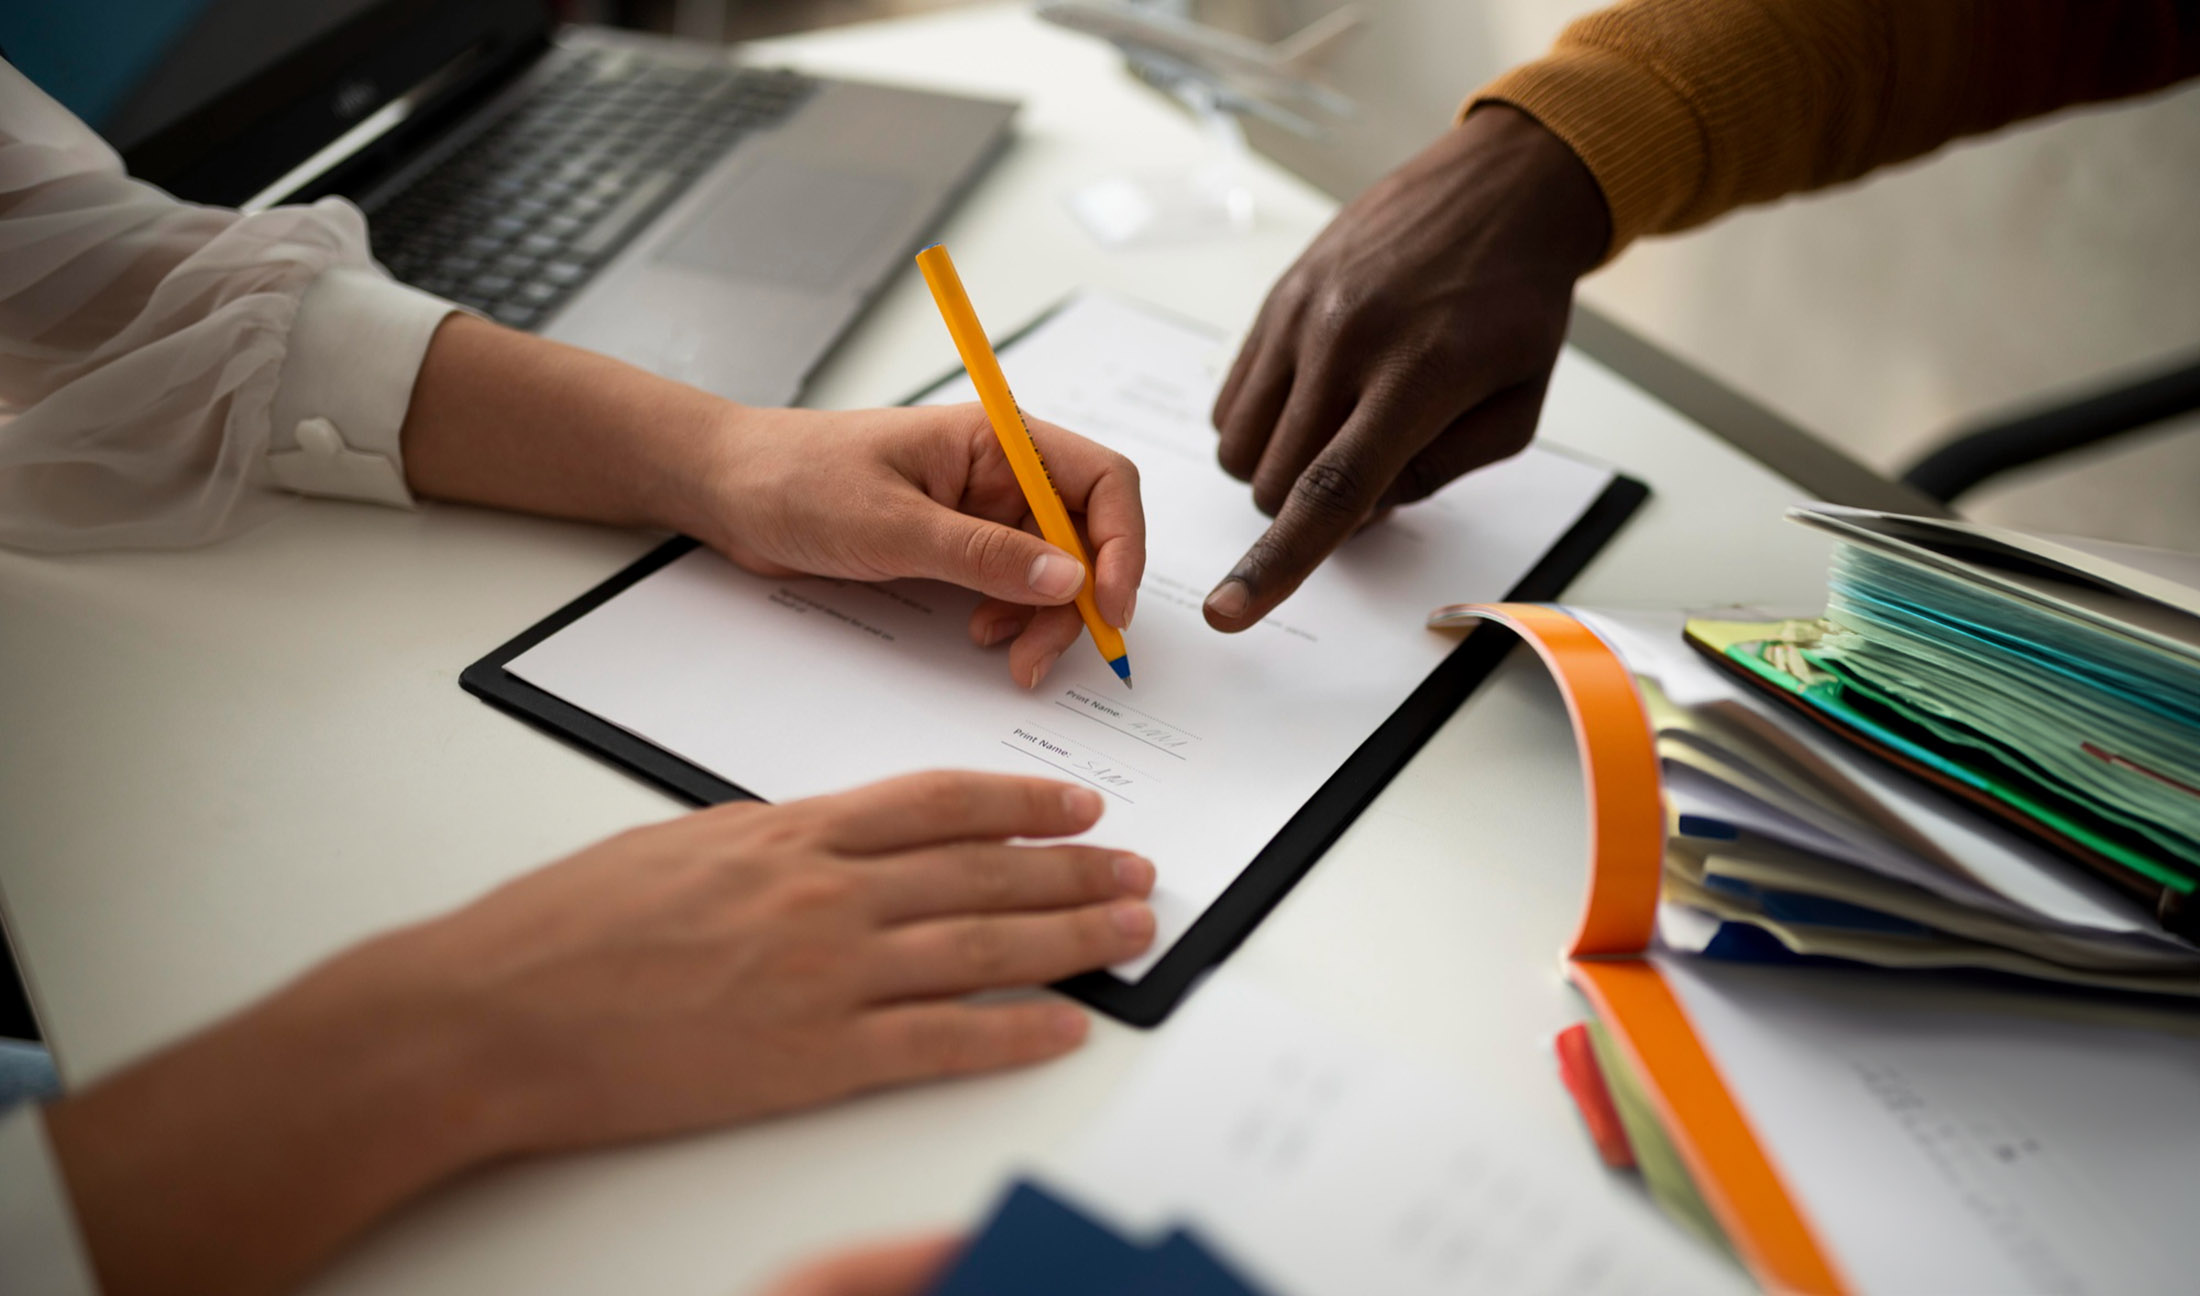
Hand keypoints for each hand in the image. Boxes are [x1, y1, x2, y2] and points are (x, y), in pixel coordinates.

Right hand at [43, 772, 1152, 1295]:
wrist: (494, 1015)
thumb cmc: (566, 928)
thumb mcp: (679, 846)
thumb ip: (773, 840)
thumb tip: (839, 841)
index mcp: (789, 831)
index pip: (936, 803)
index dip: (1020, 804)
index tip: (1076, 806)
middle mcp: (823, 893)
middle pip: (981, 873)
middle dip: (1072, 871)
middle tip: (1138, 869)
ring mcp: (824, 976)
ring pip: (981, 949)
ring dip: (1070, 940)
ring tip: (1132, 932)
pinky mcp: (812, 1059)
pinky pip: (941, 1043)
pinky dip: (1012, 1034)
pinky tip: (1065, 1026)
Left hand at [689, 404, 1143, 689]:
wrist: (731, 491)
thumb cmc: (798, 479)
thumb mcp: (891, 524)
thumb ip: (982, 554)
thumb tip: (1069, 578)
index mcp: (998, 439)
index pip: (1101, 481)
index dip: (1121, 544)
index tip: (1109, 604)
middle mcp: (1003, 473)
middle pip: (1087, 537)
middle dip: (1080, 599)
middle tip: (1045, 654)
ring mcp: (983, 513)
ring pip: (1055, 573)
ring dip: (1046, 619)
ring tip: (1010, 657)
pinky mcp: (960, 548)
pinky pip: (1014, 589)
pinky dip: (1014, 621)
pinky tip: (983, 638)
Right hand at [1203, 104, 1609, 630]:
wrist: (1498, 190)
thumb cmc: (1517, 304)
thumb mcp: (1516, 410)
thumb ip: (1438, 473)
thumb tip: (1357, 511)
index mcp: (1417, 376)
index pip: (1330, 490)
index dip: (1277, 563)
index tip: (1228, 612)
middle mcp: (1346, 341)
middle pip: (1275, 482)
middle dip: (1305, 510)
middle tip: (1367, 470)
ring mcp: (1301, 315)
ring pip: (1240, 448)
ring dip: (1277, 469)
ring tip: (1337, 430)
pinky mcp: (1276, 298)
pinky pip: (1231, 400)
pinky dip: (1263, 425)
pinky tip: (1315, 397)